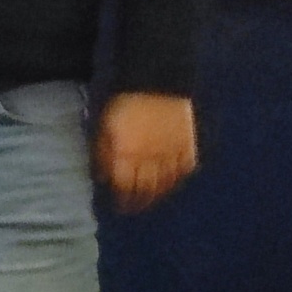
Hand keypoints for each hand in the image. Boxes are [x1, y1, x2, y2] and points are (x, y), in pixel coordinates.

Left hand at [93, 92, 196, 212]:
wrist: (156, 83)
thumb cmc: (124, 106)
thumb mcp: (104, 130)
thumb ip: (103, 155)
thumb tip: (103, 179)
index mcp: (126, 156)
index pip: (125, 188)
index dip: (122, 200)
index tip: (119, 207)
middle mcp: (149, 160)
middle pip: (146, 190)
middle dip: (139, 202)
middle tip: (134, 208)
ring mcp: (171, 154)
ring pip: (166, 183)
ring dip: (158, 195)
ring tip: (152, 199)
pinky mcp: (188, 145)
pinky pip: (184, 169)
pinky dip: (178, 178)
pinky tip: (171, 181)